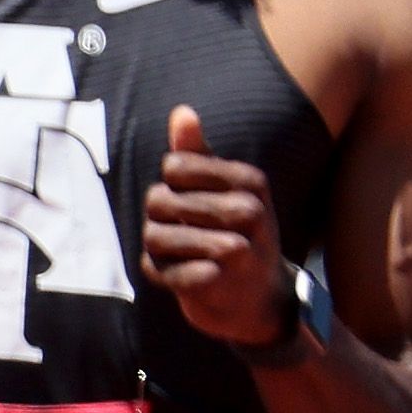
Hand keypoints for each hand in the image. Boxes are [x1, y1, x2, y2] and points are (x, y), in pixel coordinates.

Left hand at [143, 104, 301, 358]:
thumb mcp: (222, 191)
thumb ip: (196, 153)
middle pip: (157, 199)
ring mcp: (237, 247)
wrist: (259, 300)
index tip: (193, 204)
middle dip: (158, 221)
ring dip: (157, 250)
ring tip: (187, 257)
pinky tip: (186, 280)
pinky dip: (161, 276)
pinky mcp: (217, 282)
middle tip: (189, 236)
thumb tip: (182, 112)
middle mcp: (250, 210)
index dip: (169, 187)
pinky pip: (158, 270)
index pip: (173, 166)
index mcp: (250, 180)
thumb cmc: (234, 235)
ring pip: (153, 235)